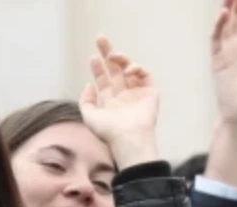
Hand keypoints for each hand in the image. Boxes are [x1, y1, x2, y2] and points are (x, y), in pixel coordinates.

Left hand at [79, 36, 159, 167]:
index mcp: (111, 102)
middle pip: (116, 69)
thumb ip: (86, 101)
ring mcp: (138, 94)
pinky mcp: (150, 93)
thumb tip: (89, 85)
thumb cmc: (109, 131)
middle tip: (101, 38)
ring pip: (130, 69)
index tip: (93, 57)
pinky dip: (137, 68)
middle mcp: (125, 96)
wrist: (129, 138)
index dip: (98, 68)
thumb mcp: (89, 116)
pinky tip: (128, 70)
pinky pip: (146, 75)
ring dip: (121, 58)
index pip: (104, 80)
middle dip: (109, 53)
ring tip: (113, 55)